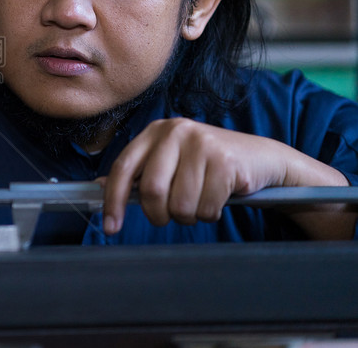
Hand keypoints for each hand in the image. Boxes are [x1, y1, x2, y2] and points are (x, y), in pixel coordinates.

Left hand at [101, 118, 351, 237]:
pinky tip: (218, 197)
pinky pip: (207, 207)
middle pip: (152, 190)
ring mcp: (202, 144)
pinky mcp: (226, 161)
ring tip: (199, 202)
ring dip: (189, 216)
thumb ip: (138, 173)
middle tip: (168, 217)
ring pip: (180, 204)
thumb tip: (98, 189)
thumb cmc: (206, 164)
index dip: (113, 200)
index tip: (110, 226)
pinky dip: (210, 213)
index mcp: (155, 131)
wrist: (260, 157)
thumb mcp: (170, 161)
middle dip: (158, 214)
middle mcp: (175, 131)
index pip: (122, 167)